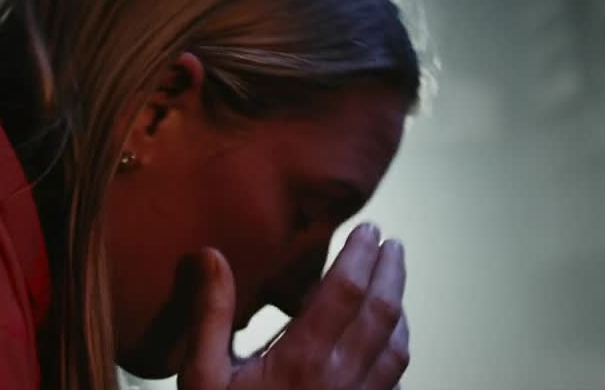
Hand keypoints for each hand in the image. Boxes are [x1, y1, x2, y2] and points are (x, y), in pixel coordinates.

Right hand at [179, 224, 409, 389]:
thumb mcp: (203, 378)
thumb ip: (212, 314)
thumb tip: (211, 255)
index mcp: (303, 360)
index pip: (345, 291)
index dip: (361, 255)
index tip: (369, 230)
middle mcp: (341, 380)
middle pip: (383, 312)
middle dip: (391, 271)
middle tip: (393, 245)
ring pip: (398, 348)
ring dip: (400, 309)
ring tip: (395, 285)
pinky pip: (394, 383)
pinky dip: (398, 353)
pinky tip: (390, 343)